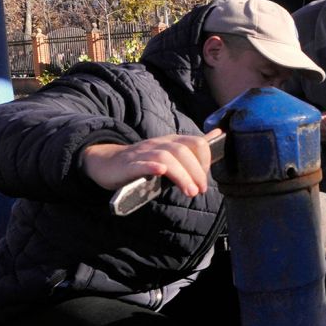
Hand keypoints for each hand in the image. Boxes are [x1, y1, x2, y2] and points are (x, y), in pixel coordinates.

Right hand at [81, 130, 218, 196]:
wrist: (107, 163)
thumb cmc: (143, 162)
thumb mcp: (171, 153)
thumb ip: (194, 147)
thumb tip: (218, 134)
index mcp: (171, 142)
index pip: (195, 142)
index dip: (205, 160)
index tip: (205, 179)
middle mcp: (158, 144)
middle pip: (182, 151)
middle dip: (195, 171)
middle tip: (199, 190)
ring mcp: (142, 153)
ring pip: (165, 157)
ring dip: (180, 175)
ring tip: (189, 191)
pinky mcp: (128, 165)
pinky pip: (140, 163)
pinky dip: (152, 166)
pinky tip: (160, 172)